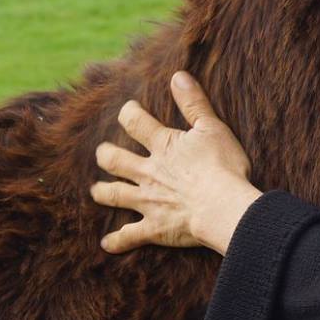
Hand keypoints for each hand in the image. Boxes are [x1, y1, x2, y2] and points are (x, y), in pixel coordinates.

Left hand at [92, 71, 262, 255]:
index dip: (129, 114)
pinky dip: (117, 241)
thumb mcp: (212, 127)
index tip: (127, 111)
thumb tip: (178, 75)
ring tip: (96, 190)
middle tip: (102, 153)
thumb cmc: (223, 165)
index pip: (137, 123)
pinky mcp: (154, 227)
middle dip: (106, 155)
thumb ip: (194, 102)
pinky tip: (107, 244)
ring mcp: (148, 201)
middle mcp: (148, 172)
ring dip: (104, 192)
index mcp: (163, 146)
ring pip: (115, 195)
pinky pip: (130, 236)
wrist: (223, 206)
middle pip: (116, 160)